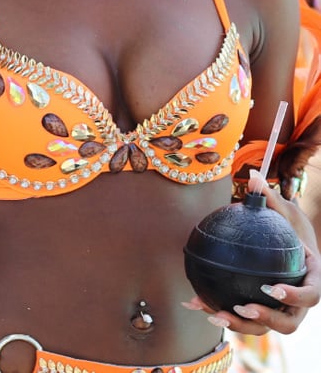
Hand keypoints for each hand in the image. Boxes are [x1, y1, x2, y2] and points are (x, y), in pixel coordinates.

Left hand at [182, 171, 320, 335]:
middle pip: (288, 323)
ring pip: (263, 328)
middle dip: (265, 320)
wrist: (288, 243)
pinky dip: (217, 309)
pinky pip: (241, 316)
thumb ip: (269, 197)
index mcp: (311, 279)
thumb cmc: (288, 226)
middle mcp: (298, 302)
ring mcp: (279, 311)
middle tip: (241, 308)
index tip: (272, 288)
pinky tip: (191, 302)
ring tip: (213, 313)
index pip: (310, 295)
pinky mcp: (259, 311)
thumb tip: (253, 172)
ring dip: (239, 325)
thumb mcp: (284, 211)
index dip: (294, 297)